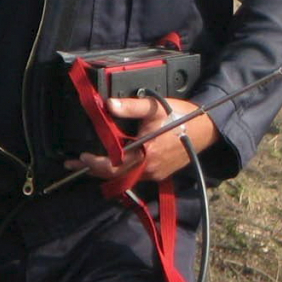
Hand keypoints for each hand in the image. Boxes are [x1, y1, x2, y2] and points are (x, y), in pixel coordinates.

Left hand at [69, 96, 216, 183]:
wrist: (207, 130)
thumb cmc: (182, 117)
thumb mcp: (155, 107)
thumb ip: (131, 106)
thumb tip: (107, 104)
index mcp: (145, 153)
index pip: (112, 165)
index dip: (93, 164)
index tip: (80, 157)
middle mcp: (148, 168)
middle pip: (113, 175)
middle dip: (92, 170)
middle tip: (74, 164)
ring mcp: (154, 174)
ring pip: (123, 176)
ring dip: (106, 170)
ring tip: (89, 162)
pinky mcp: (159, 174)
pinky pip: (134, 175)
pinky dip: (121, 169)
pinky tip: (114, 160)